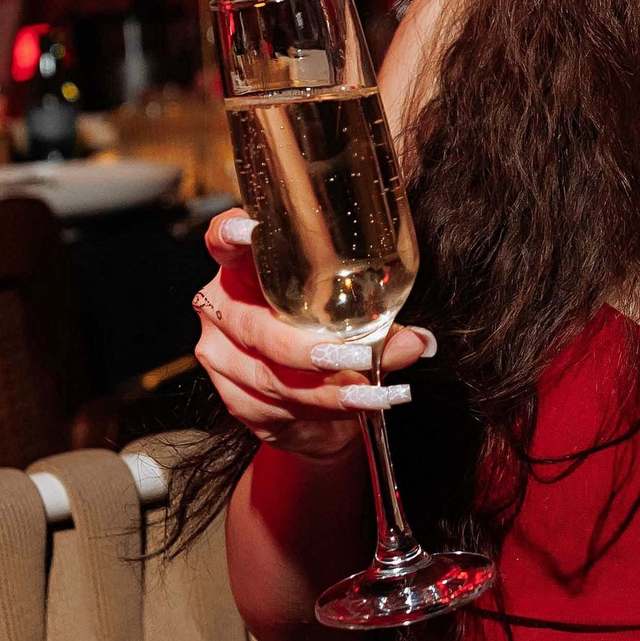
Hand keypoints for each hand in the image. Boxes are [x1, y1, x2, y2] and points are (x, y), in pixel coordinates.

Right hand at [191, 210, 437, 458]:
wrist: (317, 411)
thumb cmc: (331, 338)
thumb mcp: (357, 319)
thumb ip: (380, 323)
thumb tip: (417, 342)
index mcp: (246, 269)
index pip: (222, 242)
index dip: (231, 234)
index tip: (251, 229)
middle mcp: (224, 308)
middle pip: (255, 326)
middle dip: (309, 348)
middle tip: (359, 357)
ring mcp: (222, 356)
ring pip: (271, 375)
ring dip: (329, 388)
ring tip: (374, 392)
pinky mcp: (235, 399)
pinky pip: (278, 406)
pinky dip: (325, 408)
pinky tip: (360, 405)